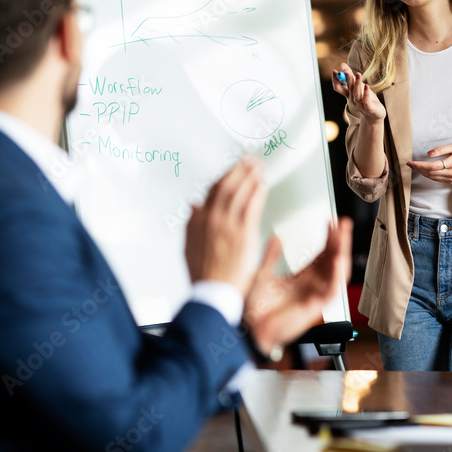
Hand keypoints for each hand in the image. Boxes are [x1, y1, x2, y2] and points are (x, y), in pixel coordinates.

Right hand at [184, 158, 265, 297]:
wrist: (213, 291)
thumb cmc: (203, 273)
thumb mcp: (189, 245)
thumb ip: (191, 223)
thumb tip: (194, 205)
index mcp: (199, 220)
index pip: (212, 191)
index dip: (225, 176)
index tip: (233, 168)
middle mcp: (212, 218)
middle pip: (226, 186)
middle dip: (239, 170)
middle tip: (249, 160)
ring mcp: (227, 224)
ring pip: (239, 192)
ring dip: (250, 176)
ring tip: (258, 166)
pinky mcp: (243, 233)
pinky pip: (251, 206)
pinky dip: (257, 193)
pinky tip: (262, 184)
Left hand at [243, 218, 352, 355]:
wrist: (248, 329)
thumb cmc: (253, 309)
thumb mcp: (262, 275)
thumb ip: (271, 256)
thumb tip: (276, 237)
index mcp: (302, 280)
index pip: (322, 255)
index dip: (329, 238)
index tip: (331, 221)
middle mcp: (312, 287)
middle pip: (333, 260)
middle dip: (340, 241)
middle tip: (343, 223)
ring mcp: (314, 297)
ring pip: (337, 273)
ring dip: (342, 254)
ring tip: (343, 237)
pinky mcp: (314, 308)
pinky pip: (331, 291)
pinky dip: (337, 276)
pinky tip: (338, 261)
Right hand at [332, 63, 385, 122]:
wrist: (376, 115)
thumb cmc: (366, 99)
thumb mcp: (359, 86)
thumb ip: (350, 76)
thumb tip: (342, 64)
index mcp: (349, 94)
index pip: (338, 88)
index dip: (336, 80)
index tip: (334, 71)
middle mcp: (352, 99)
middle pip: (348, 88)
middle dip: (346, 79)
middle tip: (345, 70)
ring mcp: (360, 105)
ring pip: (357, 93)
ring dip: (357, 83)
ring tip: (358, 74)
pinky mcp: (369, 108)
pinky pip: (366, 100)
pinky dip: (366, 93)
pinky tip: (366, 86)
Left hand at [406, 144, 451, 183]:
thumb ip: (441, 149)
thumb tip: (429, 154)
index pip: (431, 166)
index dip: (419, 165)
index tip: (411, 162)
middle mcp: (451, 173)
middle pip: (430, 173)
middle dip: (418, 169)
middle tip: (410, 164)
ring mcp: (451, 179)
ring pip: (432, 177)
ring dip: (422, 172)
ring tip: (416, 167)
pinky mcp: (451, 182)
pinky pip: (436, 179)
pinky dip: (429, 175)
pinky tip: (425, 171)